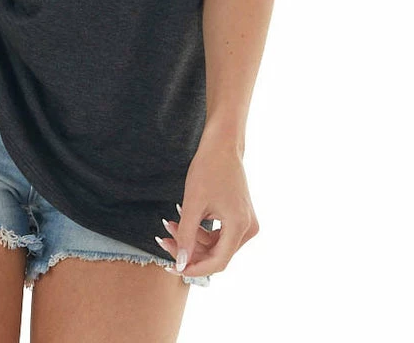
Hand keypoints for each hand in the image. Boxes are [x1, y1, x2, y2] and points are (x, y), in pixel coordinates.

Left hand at [155, 137, 258, 279]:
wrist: (222, 144)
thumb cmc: (207, 169)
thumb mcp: (193, 203)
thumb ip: (187, 236)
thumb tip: (181, 265)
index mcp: (240, 226)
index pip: (218, 262)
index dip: (195, 268)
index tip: (173, 267)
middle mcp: (248, 228)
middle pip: (217, 254)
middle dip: (190, 250)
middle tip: (165, 241)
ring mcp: (246, 222)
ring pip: (217, 245)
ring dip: (193, 240)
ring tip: (170, 225)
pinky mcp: (240, 216)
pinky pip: (220, 234)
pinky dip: (201, 231)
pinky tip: (182, 221)